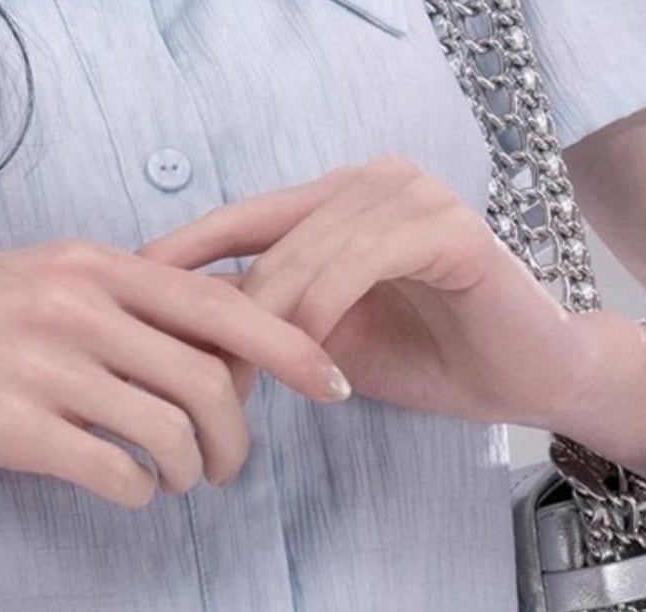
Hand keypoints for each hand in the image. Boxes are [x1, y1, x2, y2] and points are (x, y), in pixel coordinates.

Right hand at [0, 236, 352, 508]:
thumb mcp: (53, 282)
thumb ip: (129, 301)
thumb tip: (217, 342)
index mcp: (98, 267)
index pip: (223, 306)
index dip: (291, 349)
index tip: (334, 385)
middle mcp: (79, 311)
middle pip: (206, 383)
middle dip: (237, 438)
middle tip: (229, 469)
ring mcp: (47, 370)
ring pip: (168, 434)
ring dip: (190, 471)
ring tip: (177, 482)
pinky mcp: (17, 429)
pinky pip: (115, 473)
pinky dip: (139, 493)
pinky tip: (131, 492)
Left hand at [135, 152, 587, 429]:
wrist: (526, 375)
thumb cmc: (429, 358)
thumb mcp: (326, 343)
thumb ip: (266, 324)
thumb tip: (175, 340)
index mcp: (333, 201)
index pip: (236, 222)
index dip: (175, 260)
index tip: (119, 307)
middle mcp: (368, 183)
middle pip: (263, 248)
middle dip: (219, 323)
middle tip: (186, 389)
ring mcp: (411, 197)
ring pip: (304, 259)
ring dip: (266, 331)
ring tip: (240, 394)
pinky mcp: (449, 229)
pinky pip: (360, 265)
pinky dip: (327, 318)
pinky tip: (318, 372)